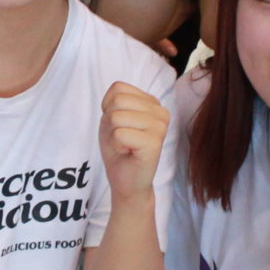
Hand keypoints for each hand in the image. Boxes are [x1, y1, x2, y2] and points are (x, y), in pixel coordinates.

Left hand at [98, 82, 168, 197]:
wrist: (126, 181)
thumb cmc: (119, 149)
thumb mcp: (112, 117)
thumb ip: (116, 100)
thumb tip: (118, 96)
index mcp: (153, 102)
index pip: (118, 88)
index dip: (108, 108)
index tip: (119, 126)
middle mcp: (161, 112)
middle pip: (118, 101)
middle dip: (110, 121)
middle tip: (121, 138)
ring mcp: (160, 126)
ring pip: (117, 117)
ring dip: (113, 134)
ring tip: (125, 145)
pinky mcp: (155, 142)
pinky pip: (120, 134)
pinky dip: (116, 145)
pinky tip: (128, 152)